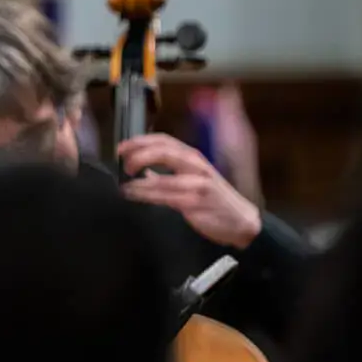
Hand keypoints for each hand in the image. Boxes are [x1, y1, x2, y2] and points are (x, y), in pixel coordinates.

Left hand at [119, 133, 260, 247]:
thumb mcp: (191, 177)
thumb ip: (168, 171)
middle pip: (163, 152)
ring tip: (124, 185)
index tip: (121, 147)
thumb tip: (141, 168)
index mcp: (192, 157)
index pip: (163, 140)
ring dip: (138, 182)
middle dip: (138, 155)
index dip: (139, 141)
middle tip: (123, 164)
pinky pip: (166, 197)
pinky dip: (147, 195)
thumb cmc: (213, 198)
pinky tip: (135, 195)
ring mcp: (198, 184)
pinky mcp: (196, 202)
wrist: (241, 220)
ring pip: (163, 177)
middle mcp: (196, 166)